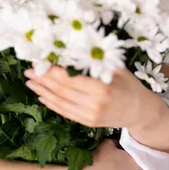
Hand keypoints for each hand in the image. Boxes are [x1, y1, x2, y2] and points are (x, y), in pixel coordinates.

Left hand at [24, 64, 154, 129]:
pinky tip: (42, 96)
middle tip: (28, 70)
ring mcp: (89, 115)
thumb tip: (70, 47)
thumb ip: (94, 60)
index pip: (68, 78)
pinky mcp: (88, 122)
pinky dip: (52, 104)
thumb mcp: (115, 66)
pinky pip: (65, 112)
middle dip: (42, 80)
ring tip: (30, 82)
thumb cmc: (128, 83)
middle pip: (60, 90)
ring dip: (42, 92)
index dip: (50, 71)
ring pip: (60, 102)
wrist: (140, 110)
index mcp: (100, 86)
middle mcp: (93, 103)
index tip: (38, 62)